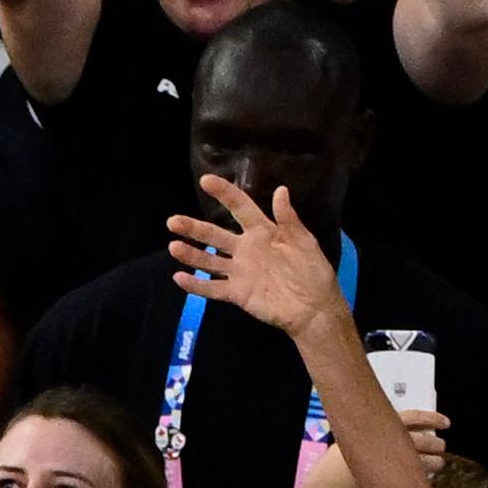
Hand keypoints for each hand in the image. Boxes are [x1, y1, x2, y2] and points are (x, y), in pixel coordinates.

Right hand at [169, 178, 347, 341]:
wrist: (315, 308)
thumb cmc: (313, 271)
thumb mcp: (303, 240)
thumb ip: (287, 218)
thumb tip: (280, 190)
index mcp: (263, 232)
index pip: (240, 208)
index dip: (224, 194)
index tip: (206, 180)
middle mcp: (246, 250)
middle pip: (215, 235)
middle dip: (194, 228)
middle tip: (173, 221)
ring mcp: (239, 272)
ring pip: (209, 261)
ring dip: (191, 254)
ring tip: (173, 246)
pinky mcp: (237, 293)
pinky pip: (213, 288)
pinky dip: (196, 285)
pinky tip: (179, 278)